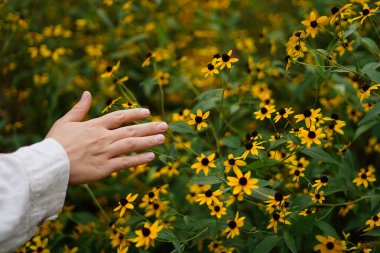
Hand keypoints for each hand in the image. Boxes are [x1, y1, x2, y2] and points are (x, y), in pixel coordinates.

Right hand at [46, 91, 166, 183]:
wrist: (49, 165)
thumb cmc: (55, 143)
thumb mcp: (66, 121)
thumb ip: (79, 108)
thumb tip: (87, 93)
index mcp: (95, 126)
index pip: (119, 117)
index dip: (135, 114)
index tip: (148, 112)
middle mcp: (103, 137)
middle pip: (131, 130)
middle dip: (149, 127)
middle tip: (164, 125)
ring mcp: (106, 153)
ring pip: (131, 145)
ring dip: (148, 141)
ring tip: (162, 138)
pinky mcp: (105, 168)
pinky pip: (126, 163)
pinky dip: (139, 160)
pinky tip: (151, 156)